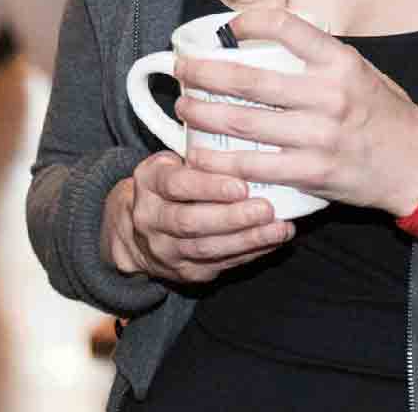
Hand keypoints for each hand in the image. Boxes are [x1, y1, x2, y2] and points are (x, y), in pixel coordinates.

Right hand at [101, 151, 292, 285]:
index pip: (176, 184)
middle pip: (190, 222)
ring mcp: (165, 249)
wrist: (140, 230)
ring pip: (207, 248)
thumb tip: (247, 146)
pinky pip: (220, 264)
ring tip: (278, 228)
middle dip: (232, 217)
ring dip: (247, 239)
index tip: (241, 186)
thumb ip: (200, 158)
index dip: (209, 186)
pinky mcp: (185, 271)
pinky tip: (272, 241)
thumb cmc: (169, 186)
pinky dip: (250, 253)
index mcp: (148, 183)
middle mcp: (150, 218)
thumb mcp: (172, 163)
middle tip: (265, 209)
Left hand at [174, 9, 417, 215]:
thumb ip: (319, 58)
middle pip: (249, 81)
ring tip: (182, 108)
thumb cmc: (385, 114)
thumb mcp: (360, 71)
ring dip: (203, 115)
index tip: (229, 28)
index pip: (286, 27)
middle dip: (204, 74)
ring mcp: (319, 137)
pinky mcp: (312, 173)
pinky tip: (199, 155)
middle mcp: (329, 96)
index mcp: (340, 62)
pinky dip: (220, 162)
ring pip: (244, 124)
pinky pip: (255, 167)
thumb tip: (267, 39)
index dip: (250, 22)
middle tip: (182, 71)